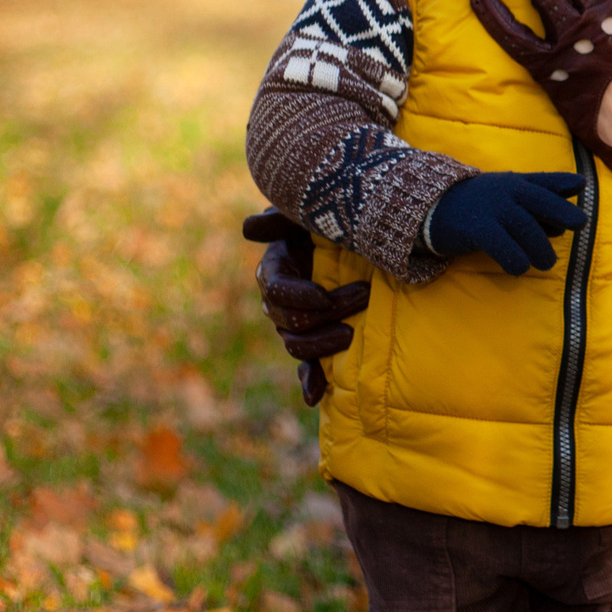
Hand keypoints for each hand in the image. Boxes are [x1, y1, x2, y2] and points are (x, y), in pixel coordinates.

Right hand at [243, 208, 368, 406]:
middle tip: (363, 296)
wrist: (363, 244)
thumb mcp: (312, 215)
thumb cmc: (336, 221)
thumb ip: (282, 218)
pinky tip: (316, 396)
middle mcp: (280, 301)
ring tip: (351, 334)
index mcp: (276, 270)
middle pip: (289, 319)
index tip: (322, 295)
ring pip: (296, 344)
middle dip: (326, 312)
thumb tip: (248, 228)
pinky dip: (309, 383)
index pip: (275, 290)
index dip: (296, 295)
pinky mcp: (315, 342)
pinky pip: (305, 367)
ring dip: (321, 345)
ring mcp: (296, 325)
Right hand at [426, 173, 585, 274]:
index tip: (580, 186)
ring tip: (546, 263)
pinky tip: (518, 269)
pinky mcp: (477, 229)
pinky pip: (502, 245)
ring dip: (540, 248)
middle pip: (540, 201)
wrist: (432, 208)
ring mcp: (492, 209)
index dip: (563, 184)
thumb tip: (575, 197)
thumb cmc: (480, 204)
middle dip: (562, 211)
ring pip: (526, 228)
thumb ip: (541, 192)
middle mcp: (507, 192)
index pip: (544, 182)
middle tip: (580, 225)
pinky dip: (515, 259)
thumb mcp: (509, 192)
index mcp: (516, 183)